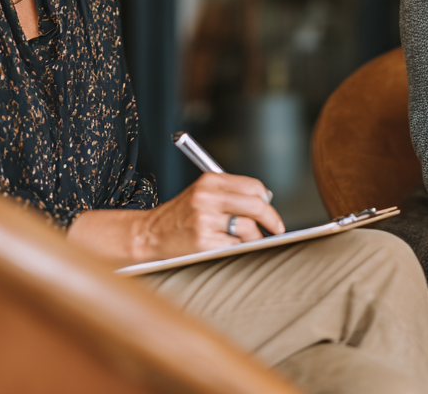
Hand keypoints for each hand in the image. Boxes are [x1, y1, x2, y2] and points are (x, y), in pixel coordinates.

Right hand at [67, 173, 284, 263]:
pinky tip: (226, 246)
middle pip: (255, 206)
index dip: (266, 198)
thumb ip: (231, 192)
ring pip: (248, 228)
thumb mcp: (202, 192)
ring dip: (252, 238)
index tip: (270, 207)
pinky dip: (237, 247)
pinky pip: (235, 246)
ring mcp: (205, 220)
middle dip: (271, 219)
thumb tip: (265, 201)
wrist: (150, 233)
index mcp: (209, 181)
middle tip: (277, 228)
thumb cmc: (181, 214)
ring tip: (242, 239)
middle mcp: (207, 198)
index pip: (252, 186)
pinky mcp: (203, 242)